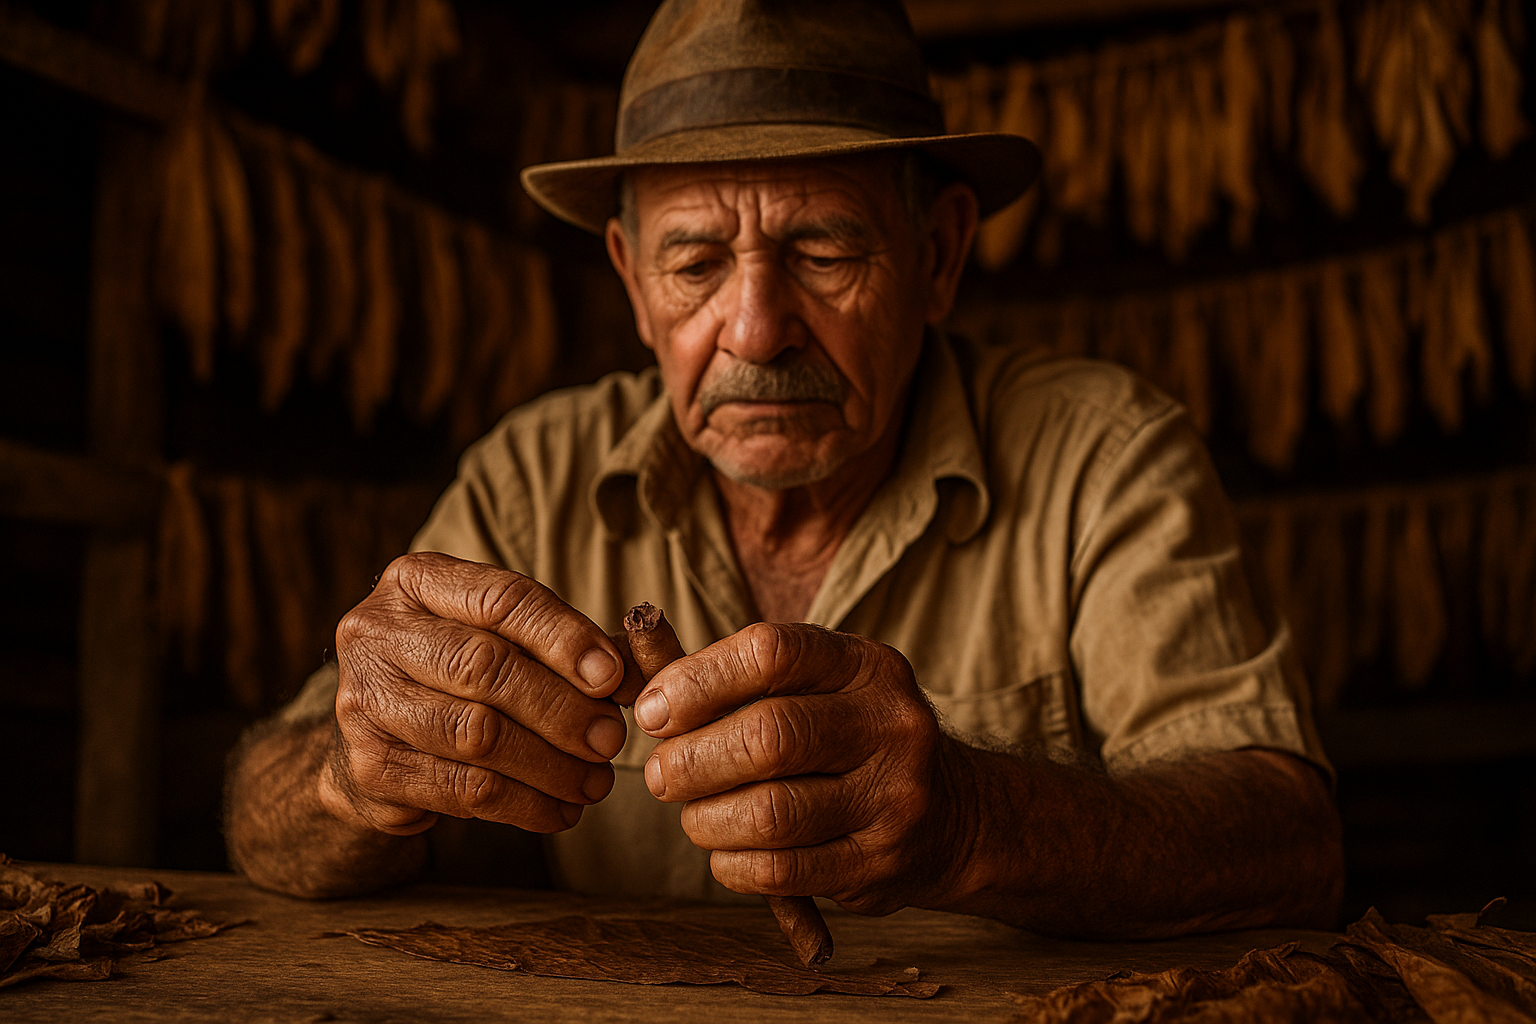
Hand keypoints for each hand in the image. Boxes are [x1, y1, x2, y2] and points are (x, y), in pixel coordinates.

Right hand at [321, 552, 629, 835]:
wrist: (381, 742)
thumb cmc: (462, 678)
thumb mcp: (505, 640)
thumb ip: (566, 646)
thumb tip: (636, 670)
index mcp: (415, 581)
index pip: (501, 598)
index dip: (564, 638)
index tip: (613, 677)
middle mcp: (375, 633)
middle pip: (484, 666)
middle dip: (561, 708)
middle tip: (611, 740)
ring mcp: (362, 700)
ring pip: (475, 734)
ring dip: (549, 765)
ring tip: (595, 782)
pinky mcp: (368, 767)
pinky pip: (460, 789)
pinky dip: (523, 805)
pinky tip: (559, 812)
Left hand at [632, 622, 969, 914]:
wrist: (955, 815)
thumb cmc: (852, 741)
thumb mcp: (822, 688)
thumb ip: (744, 683)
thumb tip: (648, 692)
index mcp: (868, 666)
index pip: (770, 653)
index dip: (697, 680)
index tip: (654, 709)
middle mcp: (891, 725)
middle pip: (767, 737)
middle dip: (692, 759)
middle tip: (662, 775)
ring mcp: (894, 798)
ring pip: (769, 813)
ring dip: (706, 819)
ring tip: (695, 815)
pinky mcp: (881, 864)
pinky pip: (780, 870)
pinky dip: (732, 864)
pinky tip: (726, 852)